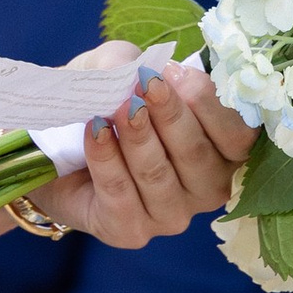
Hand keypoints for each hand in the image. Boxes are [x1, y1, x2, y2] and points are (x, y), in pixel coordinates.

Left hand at [37, 49, 257, 253]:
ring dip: (138, 136)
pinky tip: (94, 132)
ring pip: (158, 174)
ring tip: (117, 106)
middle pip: (197, 153)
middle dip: (171, 114)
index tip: (173, 72)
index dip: (210, 103)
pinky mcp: (130, 231)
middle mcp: (206, 187)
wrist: (53, 150)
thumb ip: (127, 61)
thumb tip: (130, 68)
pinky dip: (106, 159)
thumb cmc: (104, 103)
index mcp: (222, 150)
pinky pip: (120, 193)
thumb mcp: (116, 70)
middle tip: (146, 83)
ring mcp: (171, 214)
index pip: (238, 135)